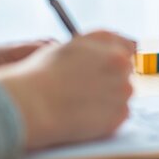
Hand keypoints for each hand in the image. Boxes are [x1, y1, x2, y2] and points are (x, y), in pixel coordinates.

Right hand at [0, 30, 135, 150]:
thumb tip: (104, 55)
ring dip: (109, 98)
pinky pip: (120, 113)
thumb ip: (93, 48)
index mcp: (107, 41)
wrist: (30, 105)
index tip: (109, 67)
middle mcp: (120, 62)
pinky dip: (107, 116)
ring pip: (123, 93)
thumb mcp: (67, 48)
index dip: (115, 58)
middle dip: (112, 78)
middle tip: (88, 89)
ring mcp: (123, 89)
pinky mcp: (120, 113)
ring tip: (81, 103)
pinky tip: (84, 116)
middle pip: (126, 71)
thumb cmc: (40, 75)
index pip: (127, 47)